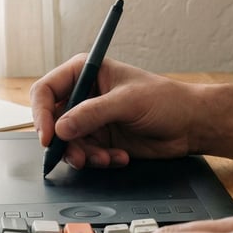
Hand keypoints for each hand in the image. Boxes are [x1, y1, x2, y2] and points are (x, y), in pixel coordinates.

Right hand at [30, 57, 198, 168]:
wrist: (191, 125)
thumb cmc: (167, 100)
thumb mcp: (128, 102)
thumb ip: (93, 114)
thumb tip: (61, 128)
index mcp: (86, 72)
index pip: (46, 90)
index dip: (41, 114)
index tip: (48, 137)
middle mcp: (85, 95)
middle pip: (53, 121)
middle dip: (64, 142)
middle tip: (78, 157)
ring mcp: (92, 119)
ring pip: (68, 143)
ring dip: (84, 155)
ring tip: (105, 158)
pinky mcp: (102, 140)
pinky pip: (86, 155)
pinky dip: (99, 160)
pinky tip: (119, 156)